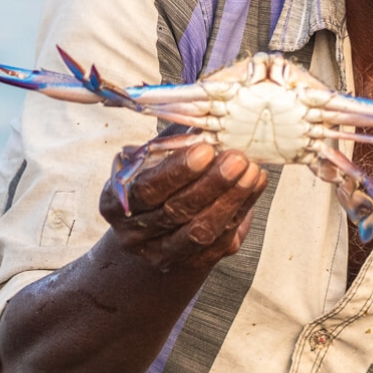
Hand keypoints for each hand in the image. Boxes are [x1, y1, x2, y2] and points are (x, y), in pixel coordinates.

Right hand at [99, 143, 267, 271]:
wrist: (154, 229)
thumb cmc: (155, 178)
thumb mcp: (152, 157)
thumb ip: (172, 139)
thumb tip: (204, 109)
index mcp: (116, 203)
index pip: (146, 190)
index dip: (176, 171)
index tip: (205, 149)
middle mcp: (136, 234)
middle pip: (176, 212)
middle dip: (211, 184)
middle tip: (237, 158)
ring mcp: (164, 253)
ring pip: (201, 232)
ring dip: (231, 199)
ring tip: (252, 171)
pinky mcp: (194, 262)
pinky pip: (222, 240)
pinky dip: (242, 210)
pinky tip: (255, 185)